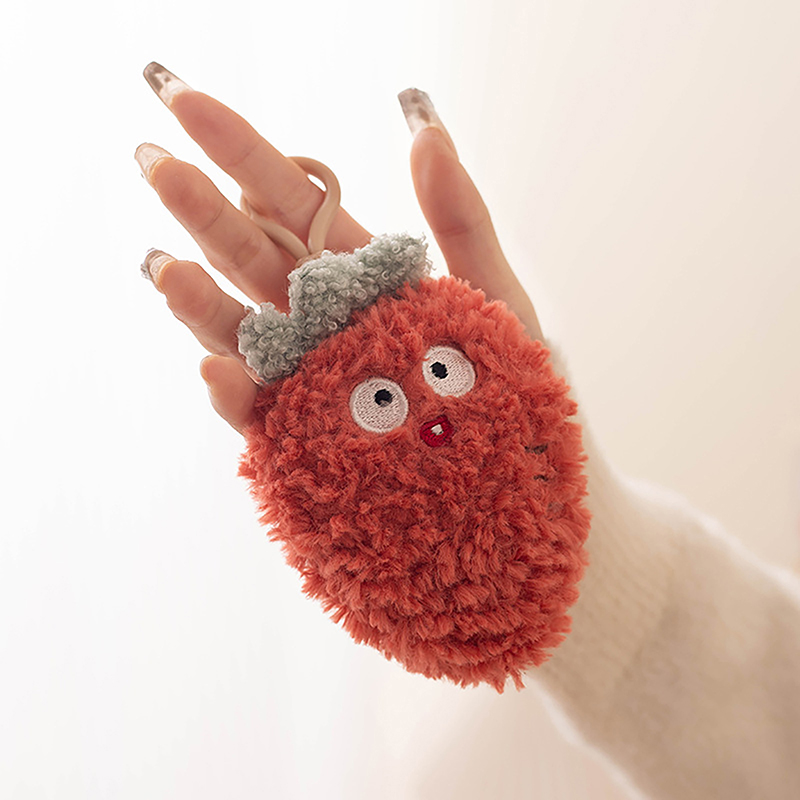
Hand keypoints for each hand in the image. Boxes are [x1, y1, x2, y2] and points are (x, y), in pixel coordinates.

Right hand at [135, 63, 542, 432]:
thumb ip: (459, 219)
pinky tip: (219, 370)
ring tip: (163, 267)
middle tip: (155, 163)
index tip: (193, 108)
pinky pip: (262, 416)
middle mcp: (327, 320)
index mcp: (365, 276)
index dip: (245, 155)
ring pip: (243, 334)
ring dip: (200, 303)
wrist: (522, 491)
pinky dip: (237, 395)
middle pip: (254, 259)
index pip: (295, 206)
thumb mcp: (498, 297)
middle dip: (204, 213)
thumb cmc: (520, 394)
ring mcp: (311, 378)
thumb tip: (425, 128)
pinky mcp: (304, 439)